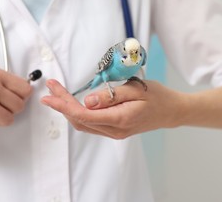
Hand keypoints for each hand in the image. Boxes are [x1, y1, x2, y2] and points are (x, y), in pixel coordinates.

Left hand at [41, 79, 180, 138]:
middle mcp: (114, 130)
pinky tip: (71, 103)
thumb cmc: (157, 97)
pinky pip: (91, 124)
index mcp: (120, 119)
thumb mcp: (136, 90)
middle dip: (62, 104)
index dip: (64, 105)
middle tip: (51, 88)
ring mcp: (114, 132)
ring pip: (83, 123)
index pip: (84, 115)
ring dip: (68, 109)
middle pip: (80, 120)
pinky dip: (78, 113)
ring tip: (57, 93)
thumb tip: (86, 101)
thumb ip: (111, 96)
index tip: (50, 94)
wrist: (171, 112)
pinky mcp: (114, 130)